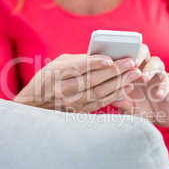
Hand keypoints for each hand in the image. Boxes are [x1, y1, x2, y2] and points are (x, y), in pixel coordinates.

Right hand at [14, 54, 141, 111]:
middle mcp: (62, 90)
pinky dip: (115, 95)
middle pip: (92, 80)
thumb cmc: (48, 78)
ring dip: (119, 83)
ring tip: (134, 73)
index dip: (94, 63)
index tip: (111, 58)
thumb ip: (78, 60)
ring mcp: (71, 104)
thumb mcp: (57, 64)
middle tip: (131, 62)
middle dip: (114, 71)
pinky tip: (127, 87)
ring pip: (99, 93)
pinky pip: (100, 103)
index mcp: (54, 74)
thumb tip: (104, 56)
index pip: (77, 67)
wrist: (34, 105)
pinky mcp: (79, 112)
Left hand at [111, 44, 168, 130]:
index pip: (127, 55)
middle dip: (138, 54)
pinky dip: (163, 87)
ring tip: (144, 78)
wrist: (161, 116)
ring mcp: (159, 74)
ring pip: (157, 63)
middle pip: (144, 51)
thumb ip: (119, 100)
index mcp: (132, 70)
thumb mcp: (127, 106)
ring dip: (150, 69)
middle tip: (133, 63)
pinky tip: (158, 95)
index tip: (117, 61)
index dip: (122, 55)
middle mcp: (146, 68)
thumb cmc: (141, 107)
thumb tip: (106, 97)